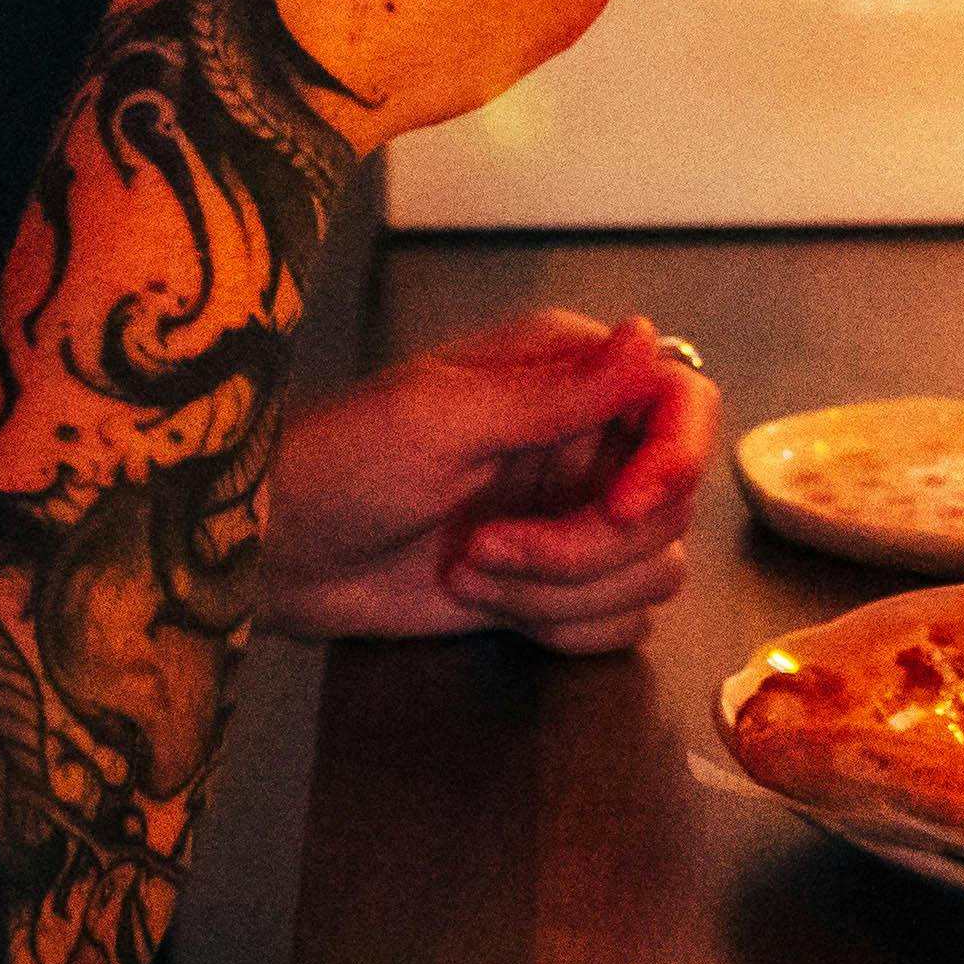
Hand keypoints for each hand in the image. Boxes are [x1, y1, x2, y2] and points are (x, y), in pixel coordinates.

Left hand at [262, 309, 713, 654]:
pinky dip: (561, 627)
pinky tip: (490, 603)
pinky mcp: (556, 583)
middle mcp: (587, 440)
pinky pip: (621, 621)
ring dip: (560, 591)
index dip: (674, 461)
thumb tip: (648, 337)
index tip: (621, 507)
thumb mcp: (441, 418)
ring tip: (469, 569)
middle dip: (582, 550)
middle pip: (670, 507)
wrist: (278, 555)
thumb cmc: (338, 464)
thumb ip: (556, 391)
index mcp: (568, 373)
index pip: (684, 401)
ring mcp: (575, 516)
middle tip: (485, 549)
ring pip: (650, 571)